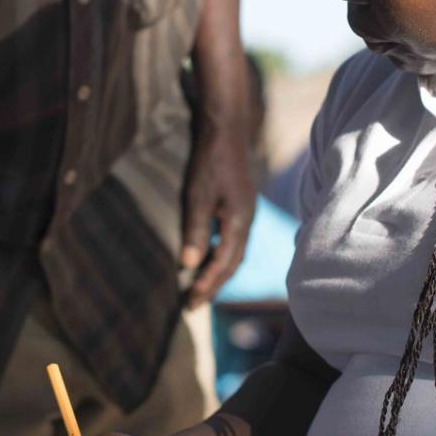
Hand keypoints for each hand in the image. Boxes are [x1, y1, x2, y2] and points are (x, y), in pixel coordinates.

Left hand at [181, 119, 256, 307]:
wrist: (225, 131)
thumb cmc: (209, 162)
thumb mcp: (198, 196)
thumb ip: (195, 230)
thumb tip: (188, 264)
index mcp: (238, 223)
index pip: (223, 264)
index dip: (207, 285)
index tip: (191, 302)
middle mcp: (246, 222)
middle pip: (232, 264)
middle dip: (213, 286)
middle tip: (193, 305)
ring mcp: (245, 214)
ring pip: (234, 254)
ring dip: (218, 273)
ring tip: (200, 288)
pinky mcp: (240, 207)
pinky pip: (233, 241)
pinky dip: (221, 256)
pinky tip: (207, 258)